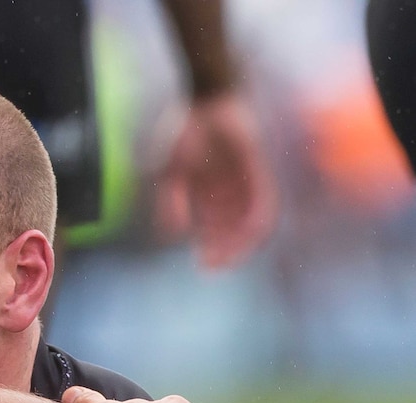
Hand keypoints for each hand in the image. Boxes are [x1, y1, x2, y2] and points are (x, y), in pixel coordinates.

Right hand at [152, 90, 278, 268]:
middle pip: (233, 233)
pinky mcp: (257, 171)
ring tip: (230, 257)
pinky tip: (250, 234)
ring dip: (241, 243)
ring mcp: (244, 184)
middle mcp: (228, 194)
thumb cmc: (185, 134)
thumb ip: (171, 203)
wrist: (207, 102)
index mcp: (207, 196)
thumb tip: (173, 234)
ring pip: (249, 223)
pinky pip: (264, 202)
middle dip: (225, 253)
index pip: (214, 232)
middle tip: (214, 267)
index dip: (211, 250)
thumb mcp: (170, 173)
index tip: (203, 265)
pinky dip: (258, 220)